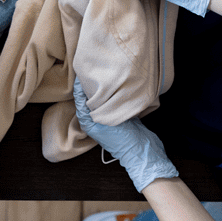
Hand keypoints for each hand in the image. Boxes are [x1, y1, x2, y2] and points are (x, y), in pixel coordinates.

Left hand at [73, 77, 177, 191]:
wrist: (142, 152)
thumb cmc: (122, 140)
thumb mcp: (104, 121)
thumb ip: (93, 108)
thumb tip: (86, 90)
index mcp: (88, 122)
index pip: (79, 99)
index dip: (79, 85)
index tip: (81, 71)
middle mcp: (95, 119)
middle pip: (88, 98)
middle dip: (88, 84)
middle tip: (91, 69)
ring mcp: (107, 118)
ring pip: (99, 99)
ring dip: (100, 88)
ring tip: (102, 74)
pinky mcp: (118, 116)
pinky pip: (111, 101)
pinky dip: (110, 93)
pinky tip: (114, 83)